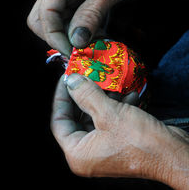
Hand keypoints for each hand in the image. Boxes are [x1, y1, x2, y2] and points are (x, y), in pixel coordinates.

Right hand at [27, 0, 150, 56]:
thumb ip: (90, 15)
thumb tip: (76, 42)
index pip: (45, 12)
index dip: (55, 36)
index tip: (73, 52)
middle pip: (42, 17)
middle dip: (58, 37)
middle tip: (79, 50)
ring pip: (56, 20)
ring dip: (71, 35)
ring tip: (93, 43)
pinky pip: (70, 17)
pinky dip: (80, 29)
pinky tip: (96, 35)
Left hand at [51, 74, 188, 188]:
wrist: (172, 154)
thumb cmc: (139, 142)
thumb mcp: (109, 114)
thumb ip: (86, 95)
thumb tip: (71, 81)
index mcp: (78, 153)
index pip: (59, 122)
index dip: (61, 98)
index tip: (66, 79)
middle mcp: (88, 153)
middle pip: (77, 117)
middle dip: (85, 95)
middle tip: (86, 76)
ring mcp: (103, 147)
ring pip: (95, 116)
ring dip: (103, 98)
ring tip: (109, 83)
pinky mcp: (117, 141)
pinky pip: (109, 120)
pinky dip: (116, 106)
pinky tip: (127, 95)